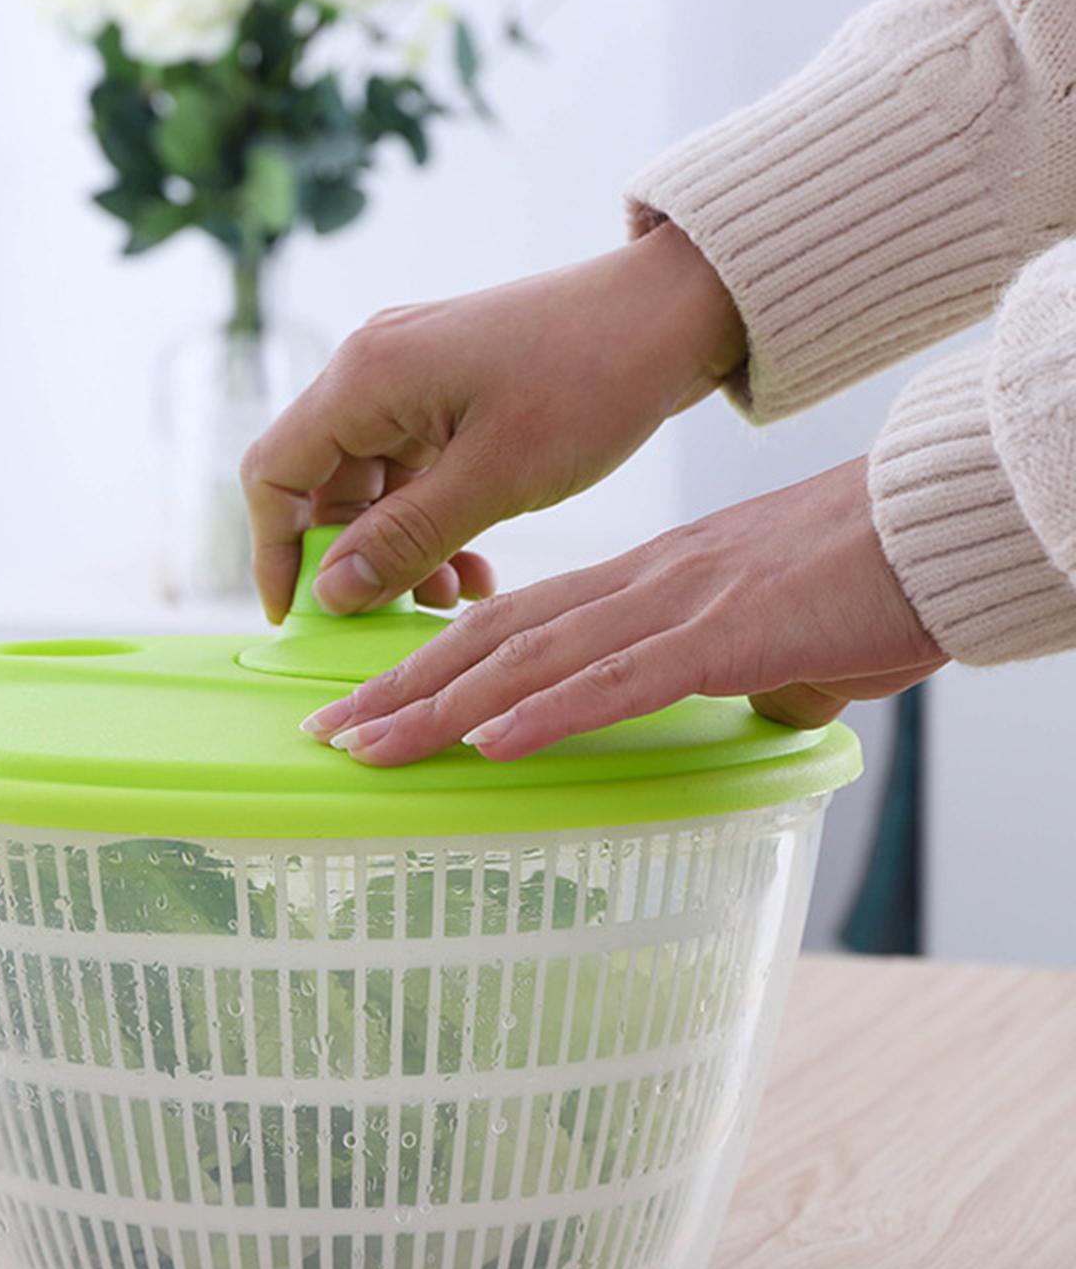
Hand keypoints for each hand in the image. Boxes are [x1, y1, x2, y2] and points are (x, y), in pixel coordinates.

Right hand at [241, 222, 744, 621]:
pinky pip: (415, 473)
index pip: (274, 474)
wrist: (675, 312)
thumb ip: (404, 539)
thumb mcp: (495, 478)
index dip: (273, 551)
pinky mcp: (449, 393)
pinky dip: (434, 523)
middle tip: (398, 612)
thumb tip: (330, 592)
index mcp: (366, 377)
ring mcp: (412, 380)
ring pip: (372, 487)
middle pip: (320, 485)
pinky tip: (475, 564)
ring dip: (400, 549)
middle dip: (353, 559)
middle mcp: (374, 370)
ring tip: (454, 595)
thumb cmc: (592, 378)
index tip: (295, 615)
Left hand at [300, 458, 947, 763]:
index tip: (373, 701)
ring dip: (443, 707)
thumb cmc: (866, 576)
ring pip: (532, 661)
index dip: (434, 662)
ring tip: (369, 746)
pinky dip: (548, 713)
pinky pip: (619, 682)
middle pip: (494, 640)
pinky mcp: (724, 638)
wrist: (937, 522)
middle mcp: (636, 589)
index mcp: (641, 585)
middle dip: (404, 688)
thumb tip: (764, 707)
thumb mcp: (780, 635)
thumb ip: (754, 672)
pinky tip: (488, 743)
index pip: (512, 624)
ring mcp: (674, 609)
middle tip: (331, 730)